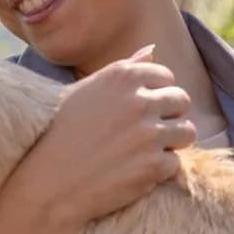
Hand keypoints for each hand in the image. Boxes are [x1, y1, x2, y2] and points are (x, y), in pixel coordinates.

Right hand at [23, 45, 193, 227]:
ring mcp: (148, 134)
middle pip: (181, 101)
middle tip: (146, 132)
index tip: (139, 110)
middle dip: (169, 116)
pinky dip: (160, 169)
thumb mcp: (84, 91)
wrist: (46, 182)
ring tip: (145, 151)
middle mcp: (138, 101)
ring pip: (187, 132)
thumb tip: (153, 50)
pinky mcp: (154, 166)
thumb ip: (123, 70)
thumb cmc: (59, 134)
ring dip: (171, 142)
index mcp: (122, 76)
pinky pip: (175, 162)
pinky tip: (135, 171)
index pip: (166, 76)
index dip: (156, 94)